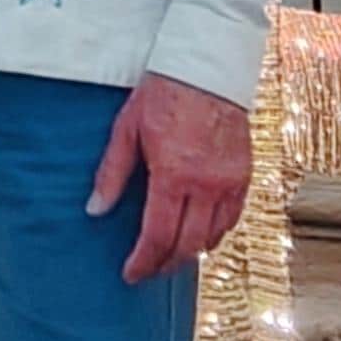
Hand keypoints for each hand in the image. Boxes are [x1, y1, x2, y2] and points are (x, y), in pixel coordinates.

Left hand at [89, 72, 251, 284]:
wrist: (206, 67)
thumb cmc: (163, 93)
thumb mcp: (127, 129)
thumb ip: (112, 173)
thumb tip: (95, 210)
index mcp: (174, 174)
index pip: (158, 235)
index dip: (143, 261)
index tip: (130, 273)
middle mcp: (207, 184)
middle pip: (187, 245)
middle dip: (165, 264)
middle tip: (147, 271)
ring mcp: (230, 182)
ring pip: (213, 237)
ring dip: (190, 253)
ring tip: (169, 256)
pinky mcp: (244, 175)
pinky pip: (233, 218)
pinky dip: (215, 233)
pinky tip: (199, 235)